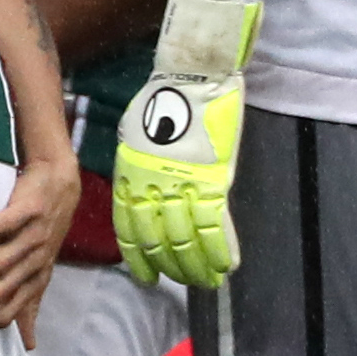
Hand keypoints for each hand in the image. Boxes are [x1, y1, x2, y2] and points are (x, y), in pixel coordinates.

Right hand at [0, 154, 79, 339]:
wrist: (60, 185)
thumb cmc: (43, 231)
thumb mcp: (39, 270)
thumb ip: (30, 305)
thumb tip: (29, 345)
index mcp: (36, 280)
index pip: (8, 311)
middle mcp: (36, 262)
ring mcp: (35, 236)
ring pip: (0, 262)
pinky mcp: (31, 210)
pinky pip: (7, 223)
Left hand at [113, 0, 257, 288]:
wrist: (192, 73)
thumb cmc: (162, 97)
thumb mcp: (134, 135)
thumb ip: (136, 167)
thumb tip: (138, 188)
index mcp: (132, 174)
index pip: (131, 227)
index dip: (140, 255)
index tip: (147, 275)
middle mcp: (153, 185)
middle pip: (158, 239)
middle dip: (170, 266)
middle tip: (180, 282)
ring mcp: (184, 184)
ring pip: (186, 239)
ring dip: (195, 265)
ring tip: (204, 282)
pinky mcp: (213, 179)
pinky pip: (216, 225)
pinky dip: (221, 249)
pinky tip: (225, 266)